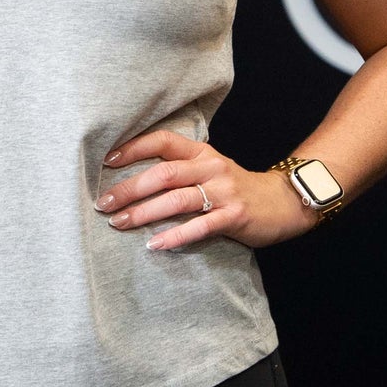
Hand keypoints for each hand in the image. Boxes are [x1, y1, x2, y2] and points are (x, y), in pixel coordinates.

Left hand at [93, 127, 317, 250]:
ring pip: (177, 200)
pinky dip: (175, 236)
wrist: (283, 202)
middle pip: (163, 174)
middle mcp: (211, 167)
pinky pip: (200, 226)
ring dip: (144, 213)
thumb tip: (133, 176)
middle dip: (130, 188)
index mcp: (201, 152)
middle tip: (103, 203)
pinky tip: (155, 245)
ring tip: (119, 224)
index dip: (133, 148)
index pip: (163, 141)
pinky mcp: (234, 216)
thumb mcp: (210, 168)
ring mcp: (223, 191)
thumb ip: (180, 167)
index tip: (106, 161)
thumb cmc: (236, 186)